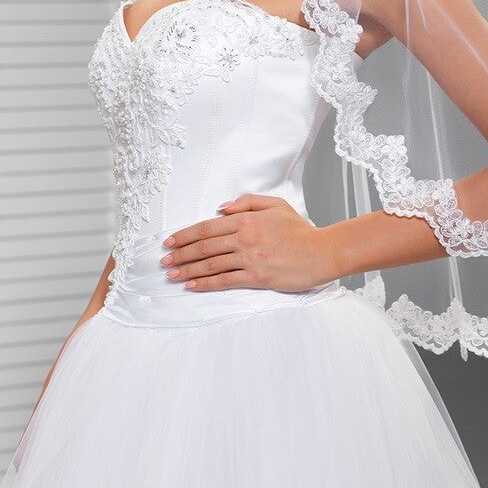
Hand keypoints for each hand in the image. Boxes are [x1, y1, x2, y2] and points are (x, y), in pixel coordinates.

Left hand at [158, 194, 335, 293]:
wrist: (323, 252)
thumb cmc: (300, 230)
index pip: (207, 227)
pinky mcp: (256, 277)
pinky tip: (192, 285)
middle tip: (164, 260)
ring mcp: (250, 258)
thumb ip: (247, 202)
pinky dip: (205, 284)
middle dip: (180, 254)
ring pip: (210, 264)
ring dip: (187, 270)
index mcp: (247, 219)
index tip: (170, 242)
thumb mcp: (275, 205)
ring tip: (171, 275)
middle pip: (204, 246)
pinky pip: (225, 281)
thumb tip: (221, 208)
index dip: (185, 235)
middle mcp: (245, 238)